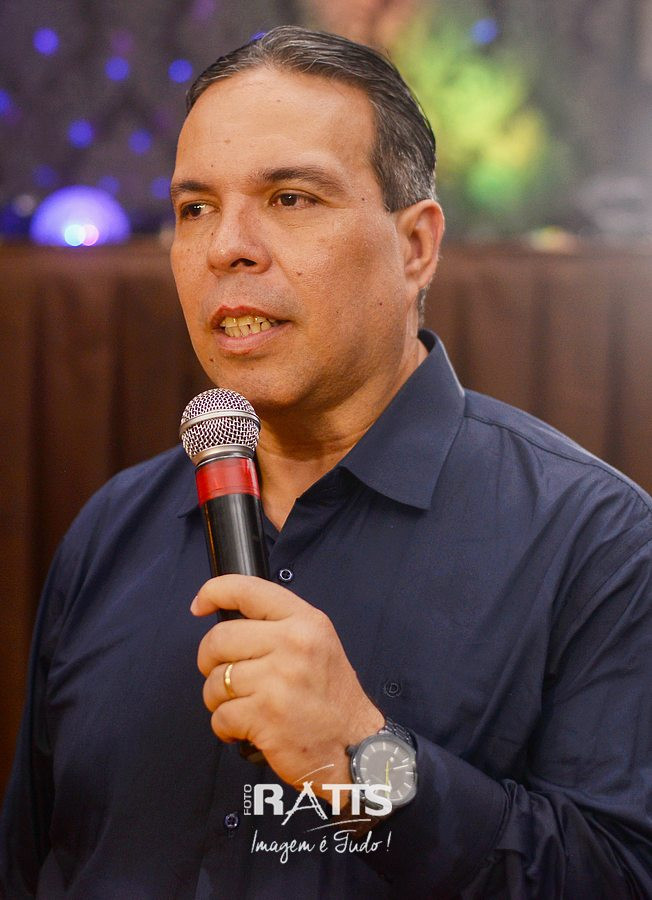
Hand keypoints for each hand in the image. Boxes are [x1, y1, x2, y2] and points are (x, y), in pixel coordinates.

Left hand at [191, 574, 383, 796]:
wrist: (355, 748)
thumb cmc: (333, 700)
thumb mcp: (319, 644)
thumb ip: (280, 626)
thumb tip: (230, 621)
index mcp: (305, 622)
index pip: (248, 590)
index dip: (215, 592)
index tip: (201, 604)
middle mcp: (293, 644)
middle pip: (218, 639)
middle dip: (210, 661)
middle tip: (224, 675)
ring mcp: (278, 680)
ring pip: (215, 680)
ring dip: (219, 699)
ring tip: (243, 706)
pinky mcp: (265, 715)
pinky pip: (220, 716)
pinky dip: (226, 727)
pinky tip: (246, 728)